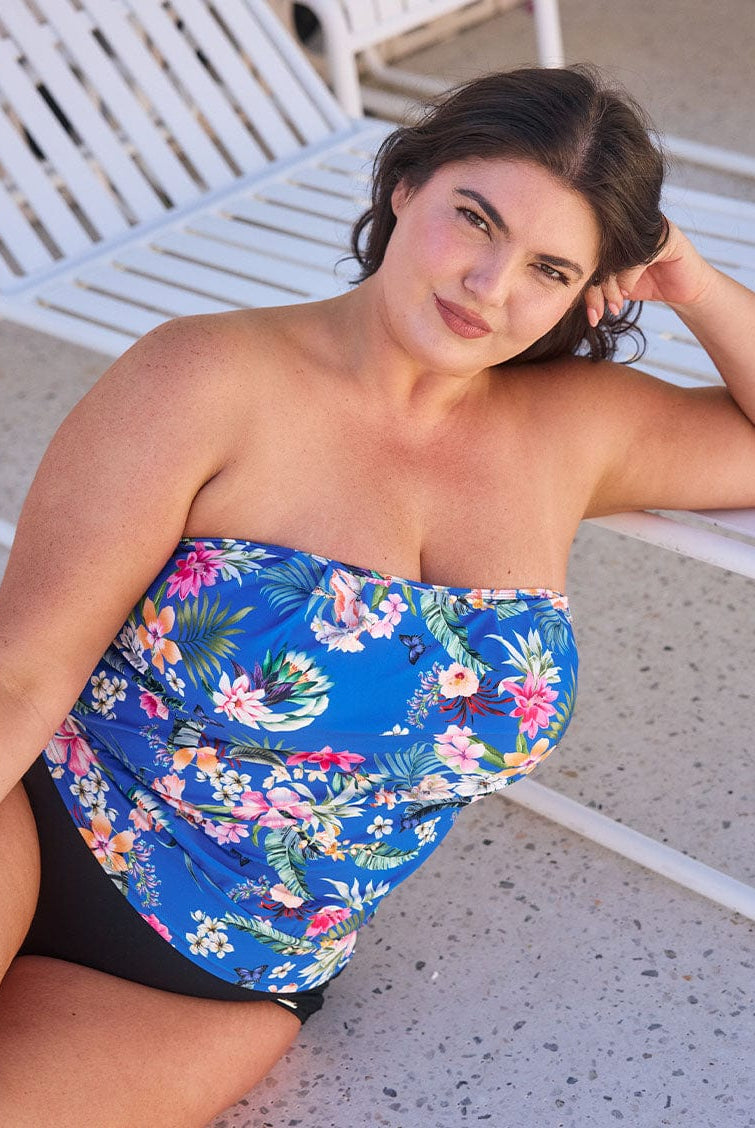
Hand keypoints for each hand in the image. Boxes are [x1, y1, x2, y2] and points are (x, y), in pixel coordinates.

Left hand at [584, 219, 715, 326]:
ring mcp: (649, 227)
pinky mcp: (667, 236)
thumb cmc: (646, 284)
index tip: (588, 310)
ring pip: (617, 256)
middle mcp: (629, 225)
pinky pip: (638, 258)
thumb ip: (596, 280)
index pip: (590, 252)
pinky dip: (628, 280)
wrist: (684, 289)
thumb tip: (569, 287)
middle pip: (600, 252)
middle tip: (596, 312)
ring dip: (611, 287)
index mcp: (613, 231)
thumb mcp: (615, 285)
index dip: (584, 281)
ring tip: (613, 306)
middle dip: (595, 288)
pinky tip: (627, 294)